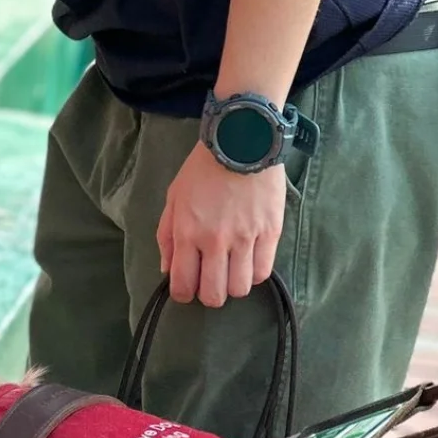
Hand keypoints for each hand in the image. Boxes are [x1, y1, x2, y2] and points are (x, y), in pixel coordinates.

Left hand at [157, 142, 285, 307]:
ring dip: (233, 285)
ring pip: (240, 288)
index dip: (183, 295)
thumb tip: (167, 269)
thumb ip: (166, 235)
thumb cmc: (202, 169)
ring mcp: (245, 238)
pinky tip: (248, 261)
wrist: (241, 142)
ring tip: (231, 270)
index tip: (186, 289)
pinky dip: (254, 273)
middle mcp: (215, 240)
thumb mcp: (174, 197)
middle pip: (214, 294)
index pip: (183, 284)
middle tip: (210, 282)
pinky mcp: (270, 233)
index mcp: (187, 232)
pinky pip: (263, 272)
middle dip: (209, 295)